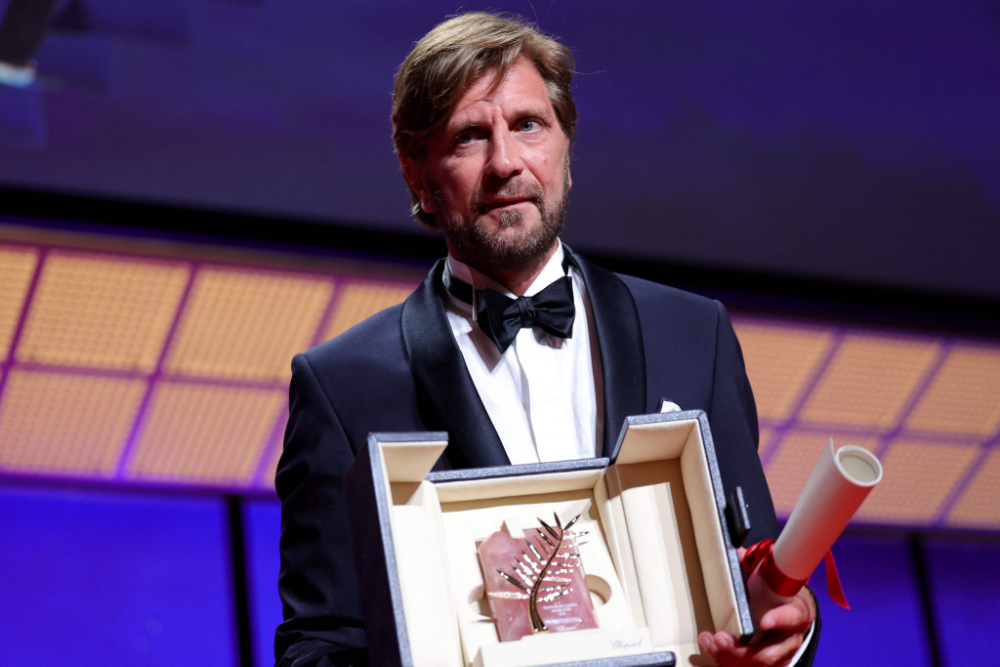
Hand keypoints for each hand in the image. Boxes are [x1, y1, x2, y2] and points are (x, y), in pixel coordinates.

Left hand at [698, 550, 816, 665]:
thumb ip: (754, 563)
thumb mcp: (772, 575)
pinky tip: (711, 649)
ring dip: (730, 657)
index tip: (764, 621)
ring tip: (709, 642)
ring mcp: (779, 654)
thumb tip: (735, 552)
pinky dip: (727, 661)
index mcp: (797, 612)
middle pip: (769, 652)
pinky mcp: (767, 662)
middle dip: (742, 649)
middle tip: (720, 638)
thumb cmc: (780, 592)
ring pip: (757, 663)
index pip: (792, 617)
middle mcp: (790, 638)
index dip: (779, 620)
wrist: (792, 610)